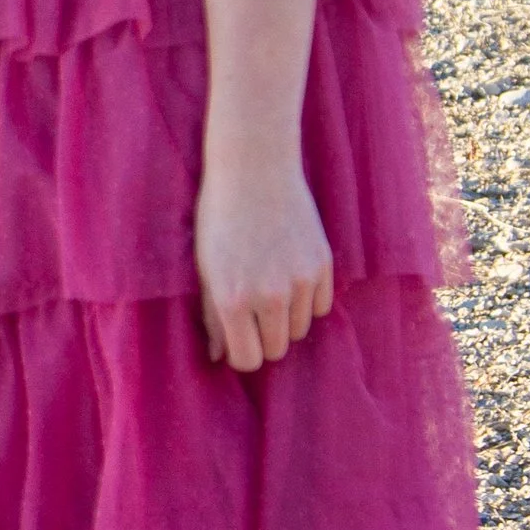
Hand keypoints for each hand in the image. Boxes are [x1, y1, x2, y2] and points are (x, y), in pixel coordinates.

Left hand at [195, 155, 332, 370]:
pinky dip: (308, 300)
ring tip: (270, 286)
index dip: (241, 353)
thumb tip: (218, 359)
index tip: (238, 338)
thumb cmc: (219, 218)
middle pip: (277, 350)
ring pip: (300, 330)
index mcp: (233, 299)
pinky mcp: (324, 265)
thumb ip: (212, 317)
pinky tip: (290, 273)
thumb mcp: (205, 269)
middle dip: (264, 337)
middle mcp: (271, 296)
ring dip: (286, 319)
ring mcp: (301, 281)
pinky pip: (321, 307)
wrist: (254, 170)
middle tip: (253, 311)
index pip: (247, 359)